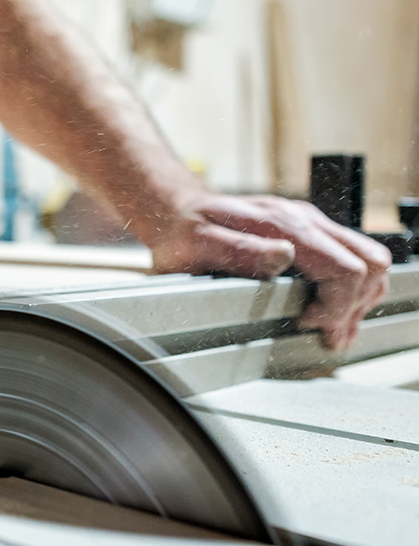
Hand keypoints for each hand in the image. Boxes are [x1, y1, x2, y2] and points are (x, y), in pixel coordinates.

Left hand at [149, 194, 390, 349]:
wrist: (177, 210)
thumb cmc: (183, 231)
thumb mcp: (198, 245)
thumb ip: (240, 251)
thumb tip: (284, 255)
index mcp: (283, 224)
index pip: (344, 268)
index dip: (336, 305)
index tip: (308, 324)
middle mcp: (303, 219)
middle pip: (368, 264)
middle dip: (353, 307)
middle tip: (326, 334)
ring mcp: (309, 224)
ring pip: (368, 260)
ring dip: (358, 298)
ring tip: (332, 328)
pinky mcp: (308, 232)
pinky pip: (351, 258)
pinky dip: (351, 288)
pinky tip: (329, 310)